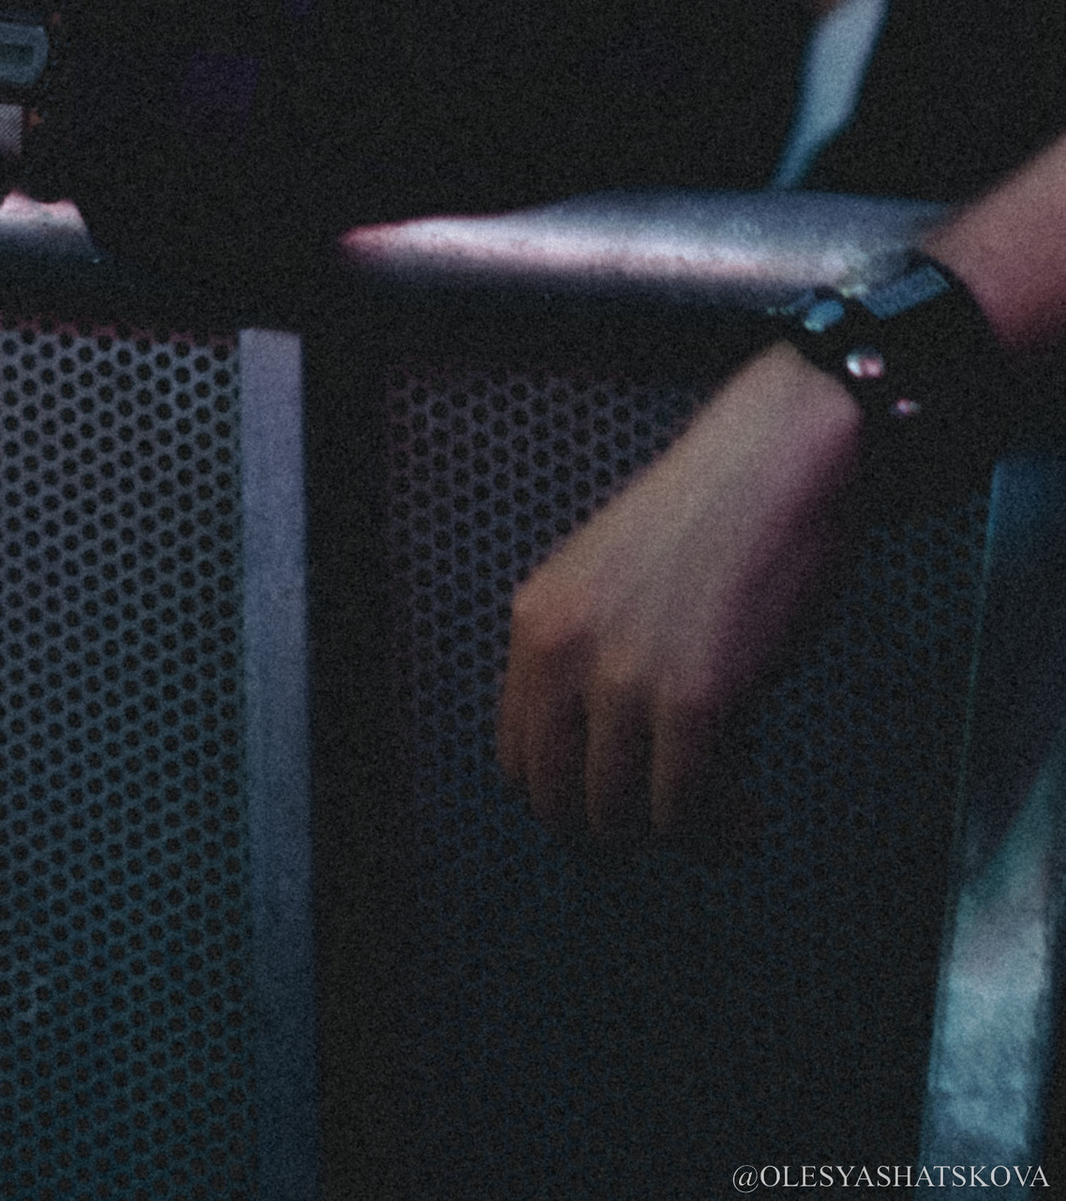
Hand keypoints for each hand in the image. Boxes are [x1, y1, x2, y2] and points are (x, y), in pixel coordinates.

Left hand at [495, 342, 864, 844]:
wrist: (780, 461)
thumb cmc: (714, 519)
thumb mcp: (610, 584)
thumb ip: (592, 660)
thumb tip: (611, 763)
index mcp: (537, 620)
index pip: (517, 759)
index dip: (569, 801)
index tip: (618, 808)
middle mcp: (564, 651)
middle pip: (555, 804)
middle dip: (614, 837)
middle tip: (670, 827)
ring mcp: (625, 676)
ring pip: (618, 821)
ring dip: (676, 837)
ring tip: (724, 813)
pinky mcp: (695, 699)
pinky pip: (683, 812)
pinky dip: (720, 830)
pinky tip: (749, 811)